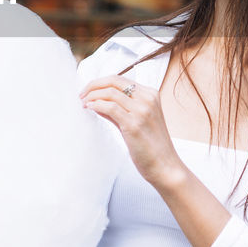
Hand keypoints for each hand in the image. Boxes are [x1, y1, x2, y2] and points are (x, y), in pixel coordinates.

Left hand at [80, 75, 186, 190]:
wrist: (166, 167)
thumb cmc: (152, 147)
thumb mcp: (137, 121)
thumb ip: (118, 110)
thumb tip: (96, 102)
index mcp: (151, 95)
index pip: (120, 79)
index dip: (101, 82)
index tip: (88, 90)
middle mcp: (148, 99)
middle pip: (114, 81)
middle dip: (93, 85)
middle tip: (81, 94)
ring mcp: (142, 111)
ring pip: (110, 93)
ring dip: (92, 96)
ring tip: (83, 103)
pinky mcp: (134, 124)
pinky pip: (110, 107)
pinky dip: (96, 105)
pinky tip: (89, 109)